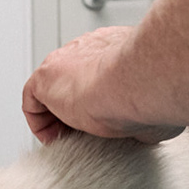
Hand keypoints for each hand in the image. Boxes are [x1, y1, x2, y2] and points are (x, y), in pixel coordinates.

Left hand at [22, 26, 182, 144]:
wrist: (142, 78)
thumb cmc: (156, 88)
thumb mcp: (157, 102)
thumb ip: (149, 110)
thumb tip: (154, 128)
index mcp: (118, 47)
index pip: (100, 71)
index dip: (99, 100)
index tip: (106, 122)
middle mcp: (91, 48)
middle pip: (74, 80)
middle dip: (79, 109)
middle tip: (89, 134)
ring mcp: (66, 60)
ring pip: (53, 92)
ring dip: (60, 118)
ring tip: (72, 140)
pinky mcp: (46, 77)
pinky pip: (32, 103)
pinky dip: (41, 125)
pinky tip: (57, 138)